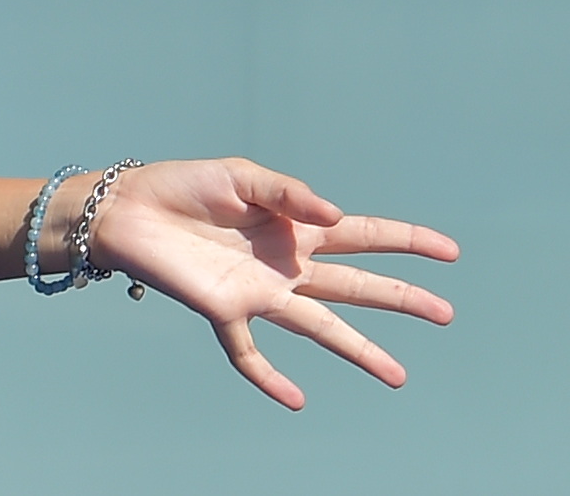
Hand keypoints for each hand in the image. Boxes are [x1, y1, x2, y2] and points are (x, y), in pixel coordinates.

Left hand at [83, 157, 456, 409]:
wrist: (127, 208)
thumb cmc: (183, 187)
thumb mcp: (242, 176)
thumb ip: (291, 193)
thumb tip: (337, 217)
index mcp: (294, 226)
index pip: (362, 235)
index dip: (405, 241)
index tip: (449, 252)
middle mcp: (285, 265)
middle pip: (356, 286)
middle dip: (401, 298)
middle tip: (445, 313)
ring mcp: (257, 291)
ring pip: (319, 327)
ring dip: (358, 350)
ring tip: (398, 376)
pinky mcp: (223, 310)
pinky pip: (248, 352)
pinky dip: (269, 377)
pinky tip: (295, 400)